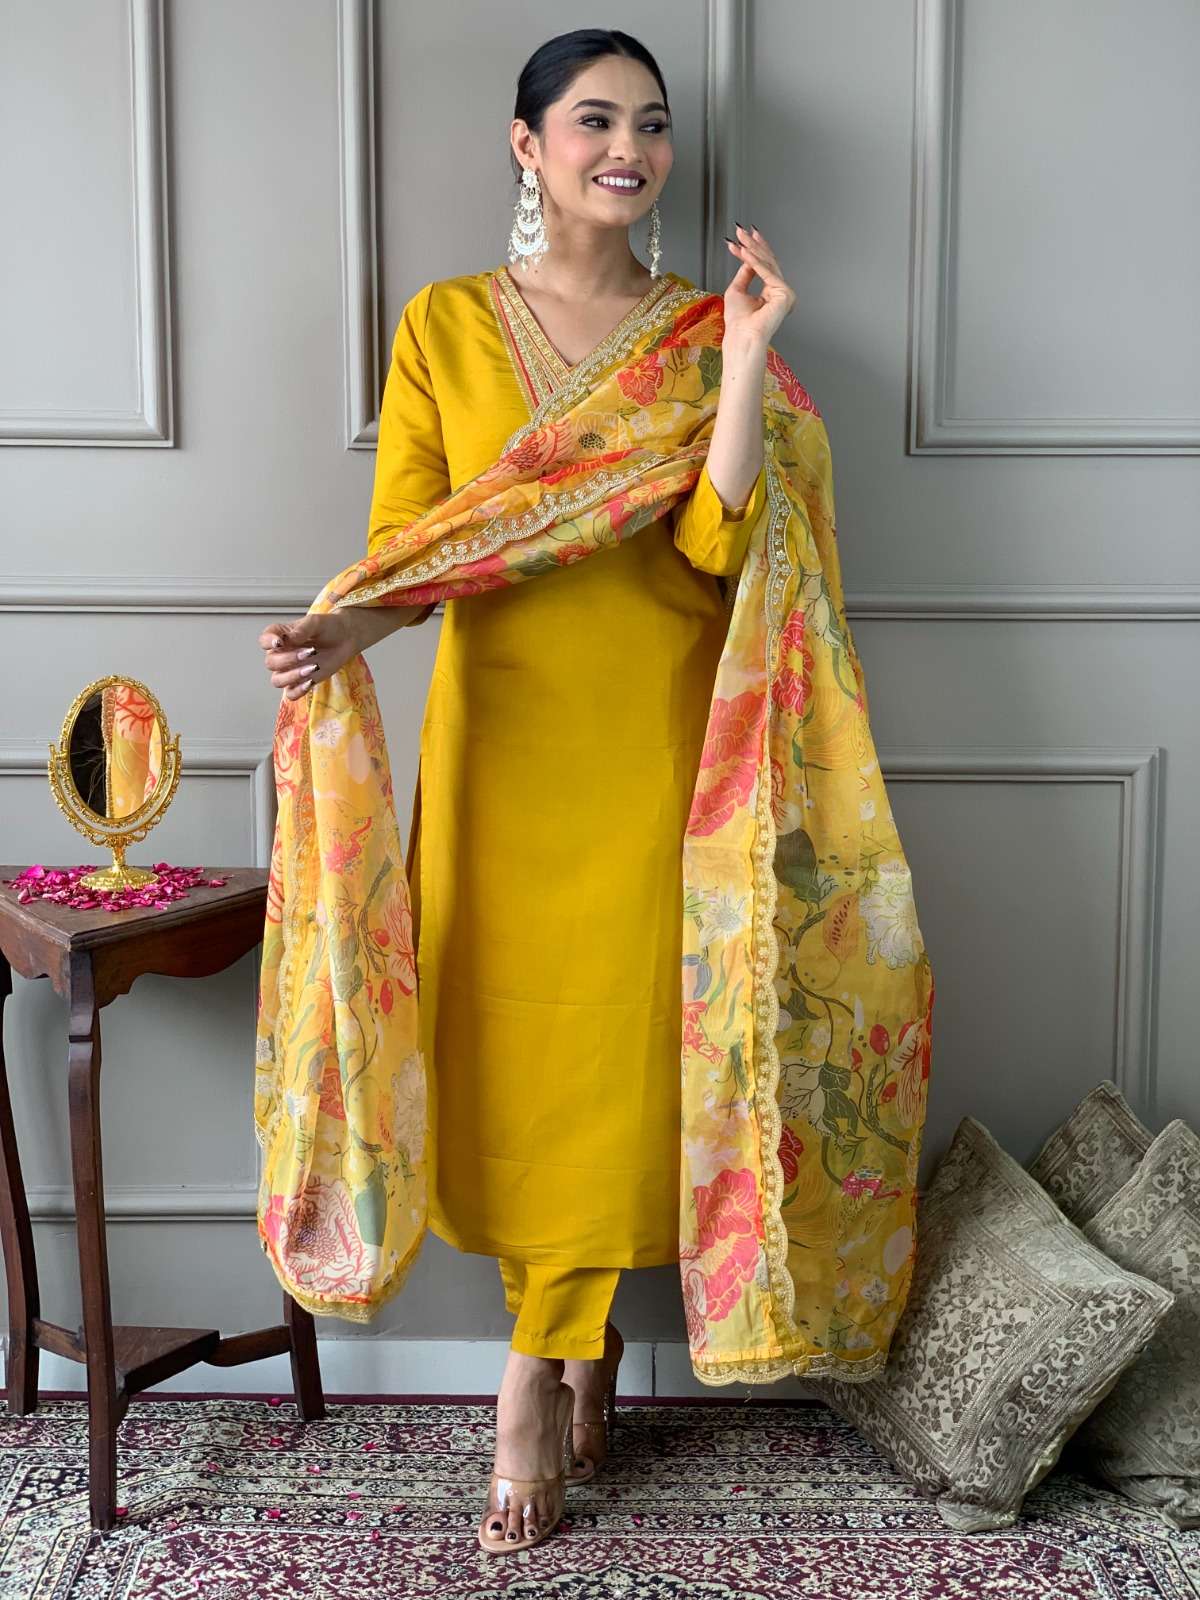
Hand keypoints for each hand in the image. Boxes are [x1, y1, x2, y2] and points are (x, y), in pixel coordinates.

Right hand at [258, 612, 361, 701]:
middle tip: (310, 652)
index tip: (279, 642)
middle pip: (271, 663)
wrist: (345, 639)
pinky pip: (291, 693)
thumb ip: (301, 630)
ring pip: (277, 680)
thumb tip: (288, 638)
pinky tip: (310, 681)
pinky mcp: (301, 682)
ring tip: (313, 667)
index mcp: (279, 636)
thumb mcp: (315, 622)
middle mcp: (281, 654)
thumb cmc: (328, 627)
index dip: (268, 643)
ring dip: (292, 676)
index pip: (264, 641)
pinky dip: (298, 690)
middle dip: (288, 659)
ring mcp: (290, 669)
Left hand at [722, 222, 794, 351]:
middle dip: (753, 245)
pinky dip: (755, 261)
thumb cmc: (738, 322)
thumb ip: (745, 273)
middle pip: (768, 263)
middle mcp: (781, 293)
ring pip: (768, 265)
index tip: (745, 237)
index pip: (764, 267)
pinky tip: (745, 251)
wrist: (742, 337)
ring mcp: (785, 293)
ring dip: (752, 249)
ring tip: (741, 238)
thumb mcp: (738, 290)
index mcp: (771, 294)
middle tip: (742, 231)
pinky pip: (768, 273)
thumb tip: (748, 258)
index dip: (754, 251)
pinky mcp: (785, 294)